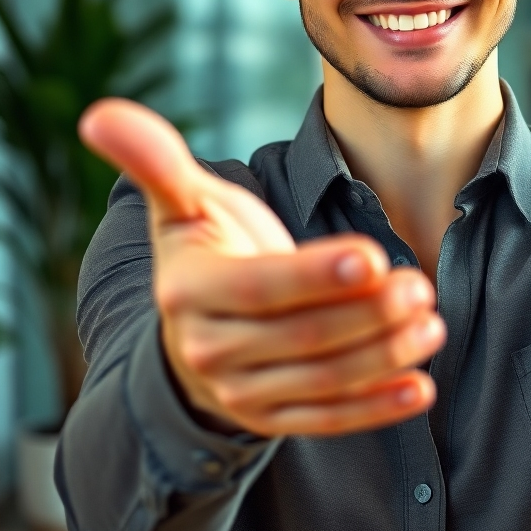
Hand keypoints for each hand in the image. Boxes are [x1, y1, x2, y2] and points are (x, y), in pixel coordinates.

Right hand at [79, 100, 445, 436]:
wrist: (195, 324)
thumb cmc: (205, 248)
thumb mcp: (182, 203)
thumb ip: (155, 160)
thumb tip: (99, 112)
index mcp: (187, 291)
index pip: (259, 287)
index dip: (314, 275)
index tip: (373, 257)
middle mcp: (209, 350)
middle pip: (300, 336)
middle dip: (366, 312)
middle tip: (418, 283)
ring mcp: (242, 392)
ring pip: (321, 380)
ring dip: (383, 355)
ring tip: (431, 323)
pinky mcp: (273, 417)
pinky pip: (328, 418)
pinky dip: (376, 407)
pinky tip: (419, 390)